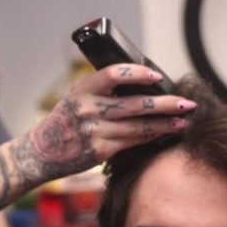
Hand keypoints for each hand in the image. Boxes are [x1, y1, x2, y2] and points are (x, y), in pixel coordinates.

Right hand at [19, 64, 195, 182]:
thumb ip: (100, 91)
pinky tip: (164, 134)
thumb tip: (141, 84)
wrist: (39, 153)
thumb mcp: (74, 99)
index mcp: (82, 90)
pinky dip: (150, 137)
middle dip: (165, 104)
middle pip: (134, 104)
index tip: (157, 76)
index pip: (112, 74)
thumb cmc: (63, 122)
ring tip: (183, 121)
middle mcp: (87, 110)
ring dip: (164, 124)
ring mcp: (94, 132)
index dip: (136, 73)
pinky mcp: (99, 152)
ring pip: (138, 127)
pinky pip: (131, 142)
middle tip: (187, 103)